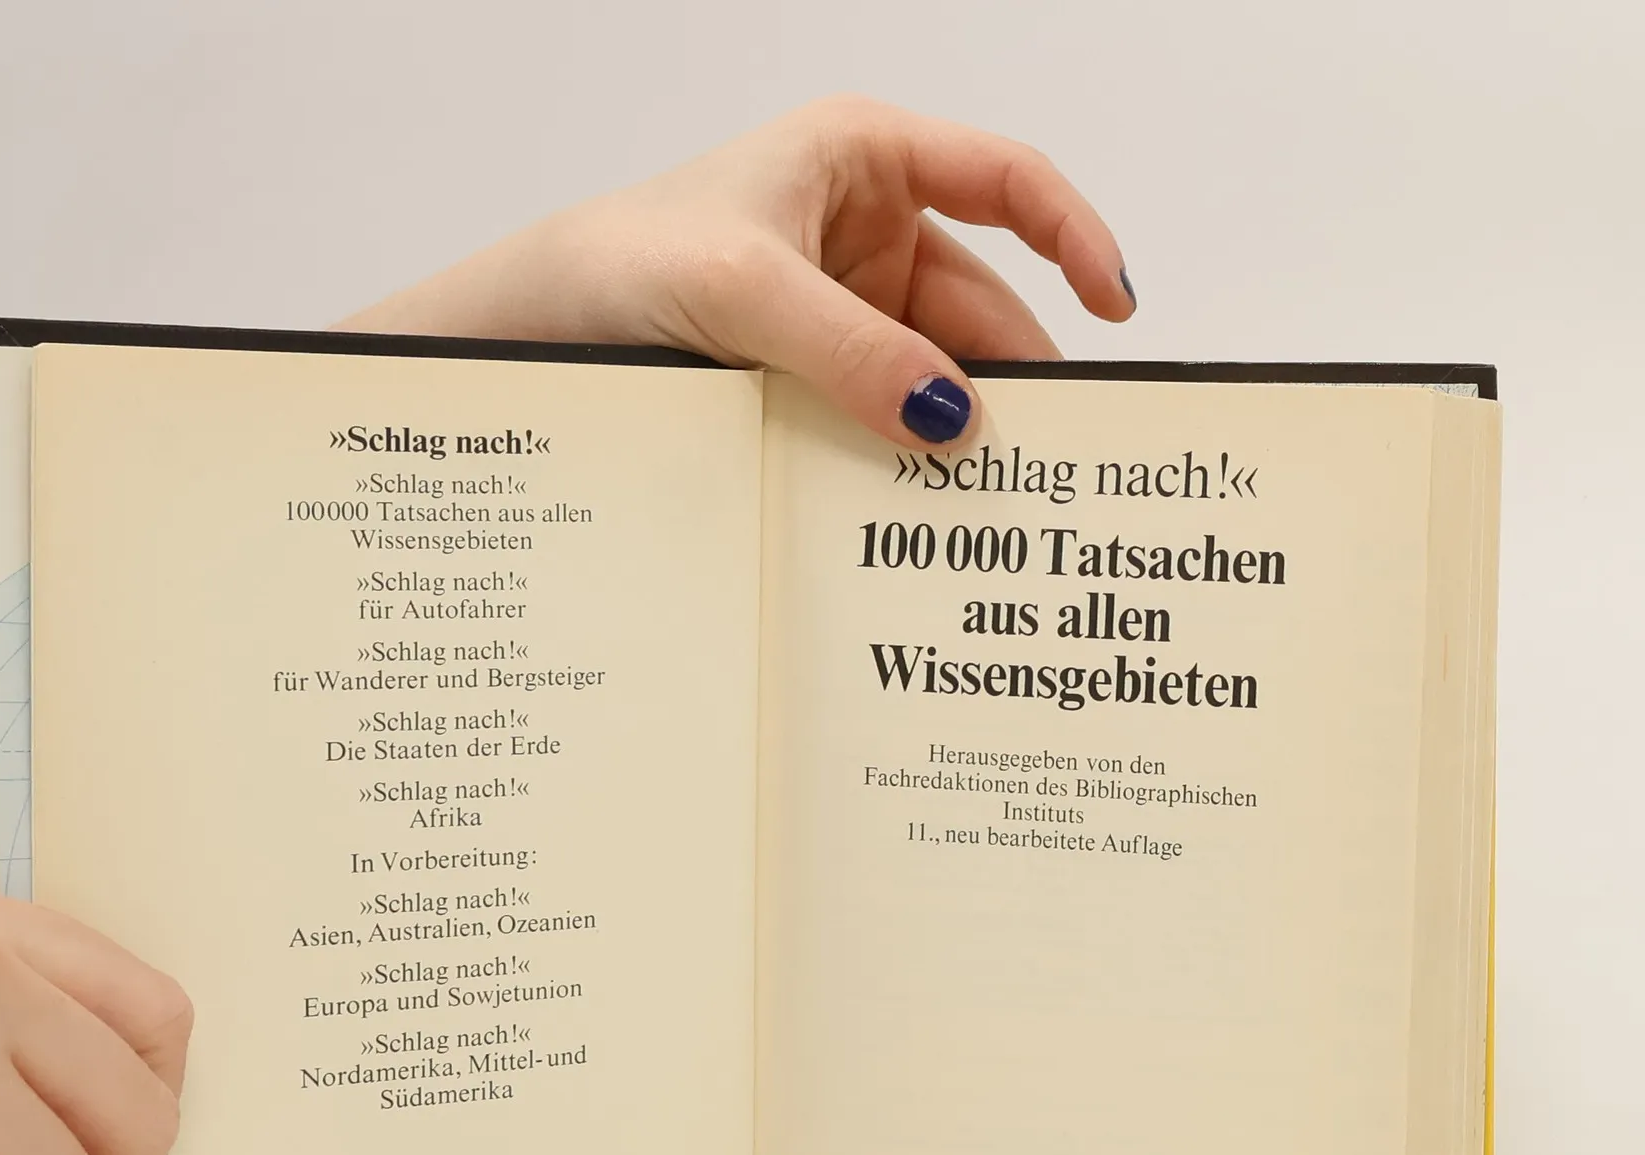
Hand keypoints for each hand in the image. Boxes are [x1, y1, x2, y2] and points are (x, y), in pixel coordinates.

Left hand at [342, 95, 1133, 448]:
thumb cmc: (618, 262)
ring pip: (929, 373)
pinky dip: (900, 456)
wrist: (528, 334)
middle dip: (1007, 377)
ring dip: (950, 431)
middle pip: (978, 304)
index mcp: (862, 160)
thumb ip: (853, 352)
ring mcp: (838, 311)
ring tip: (986, 504)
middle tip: (1046, 460)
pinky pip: (880, 413)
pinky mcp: (808, 378)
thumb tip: (949, 421)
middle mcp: (861, 231)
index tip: (1115, 310)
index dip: (1074, 238)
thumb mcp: (744, 292)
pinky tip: (918, 504)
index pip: (1006, 183)